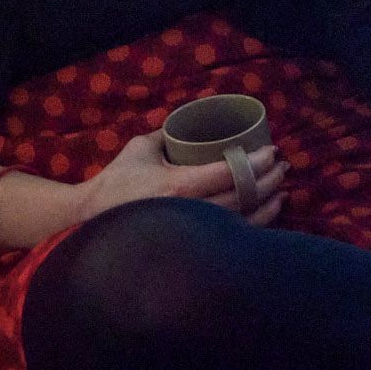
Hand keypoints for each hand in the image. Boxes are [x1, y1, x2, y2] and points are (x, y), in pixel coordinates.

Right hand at [81, 129, 283, 226]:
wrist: (88, 222)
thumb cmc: (115, 183)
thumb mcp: (141, 149)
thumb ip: (169, 133)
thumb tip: (194, 120)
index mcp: (177, 187)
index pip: (229, 173)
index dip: (256, 162)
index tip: (272, 151)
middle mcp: (189, 213)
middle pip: (243, 197)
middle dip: (268, 181)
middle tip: (282, 166)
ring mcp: (191, 235)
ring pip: (243, 222)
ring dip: (268, 204)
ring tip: (281, 190)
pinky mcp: (191, 249)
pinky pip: (231, 239)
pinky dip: (256, 227)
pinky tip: (267, 214)